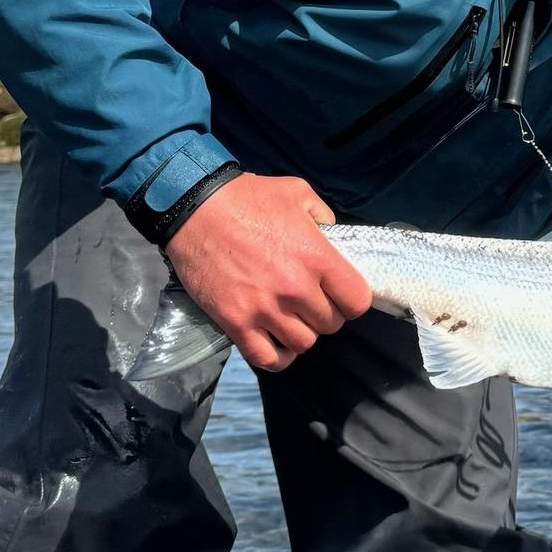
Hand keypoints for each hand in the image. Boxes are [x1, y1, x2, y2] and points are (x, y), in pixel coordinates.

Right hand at [164, 173, 370, 371]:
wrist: (195, 208)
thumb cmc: (247, 197)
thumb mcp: (297, 192)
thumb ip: (323, 215)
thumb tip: (332, 235)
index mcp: (317, 257)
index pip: (357, 301)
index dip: (351, 300)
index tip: (340, 295)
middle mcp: (296, 288)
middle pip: (330, 325)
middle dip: (325, 315)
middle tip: (310, 302)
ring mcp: (265, 309)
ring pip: (303, 343)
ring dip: (300, 333)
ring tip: (291, 318)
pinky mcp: (236, 323)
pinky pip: (268, 359)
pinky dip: (277, 357)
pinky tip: (276, 342)